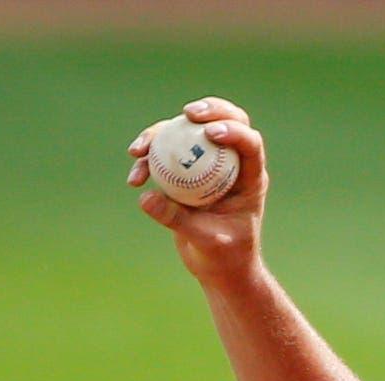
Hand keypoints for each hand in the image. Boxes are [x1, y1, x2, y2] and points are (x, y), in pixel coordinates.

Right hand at [127, 97, 269, 286]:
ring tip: (139, 152)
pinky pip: (167, 151)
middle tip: (186, 113)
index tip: (210, 133)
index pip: (250, 144)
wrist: (217, 267)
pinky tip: (135, 173)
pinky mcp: (186, 168)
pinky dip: (149, 157)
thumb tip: (145, 197)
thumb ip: (177, 219)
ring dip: (161, 133)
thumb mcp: (204, 240)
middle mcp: (231, 164)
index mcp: (249, 179)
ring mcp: (208, 162)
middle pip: (225, 120)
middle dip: (208, 109)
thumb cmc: (223, 257)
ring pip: (189, 131)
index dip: (234, 131)